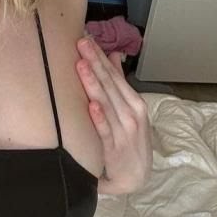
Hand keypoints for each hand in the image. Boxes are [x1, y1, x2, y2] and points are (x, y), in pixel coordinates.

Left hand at [75, 35, 151, 194]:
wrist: (135, 179)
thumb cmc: (129, 142)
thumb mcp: (129, 112)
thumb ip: (120, 84)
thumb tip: (114, 56)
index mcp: (133, 102)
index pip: (114, 75)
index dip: (100, 56)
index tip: (86, 37)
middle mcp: (131, 113)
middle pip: (109, 84)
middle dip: (94, 62)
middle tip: (80, 42)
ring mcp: (123, 131)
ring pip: (106, 103)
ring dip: (93, 84)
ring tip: (81, 65)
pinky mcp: (114, 149)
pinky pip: (105, 131)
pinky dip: (99, 118)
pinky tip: (92, 105)